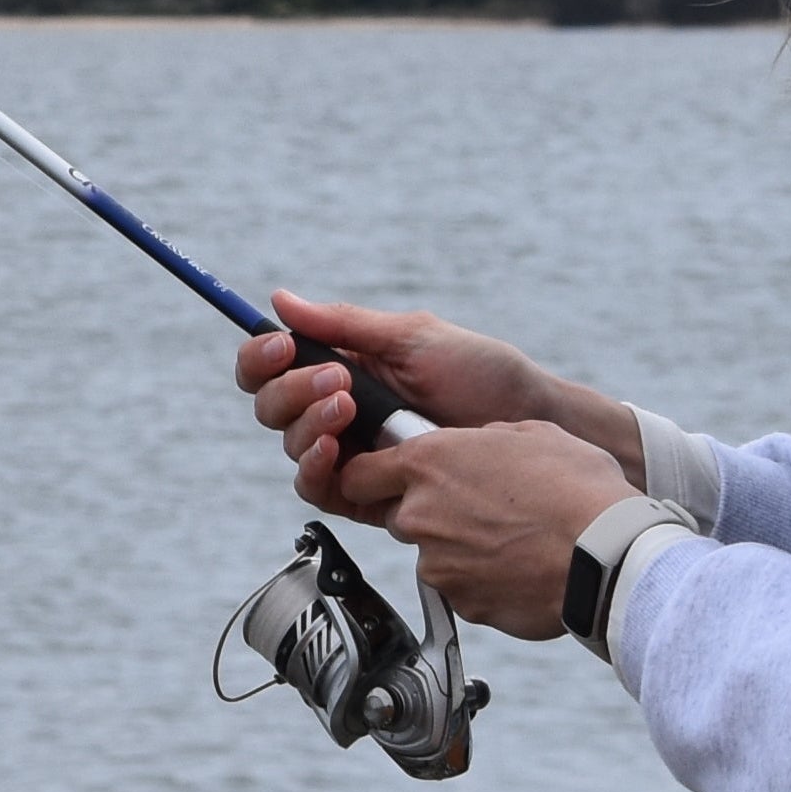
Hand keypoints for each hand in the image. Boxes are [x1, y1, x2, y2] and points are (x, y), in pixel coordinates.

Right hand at [232, 290, 645, 524]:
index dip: (262, 356)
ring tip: (349, 409)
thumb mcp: (411, 336)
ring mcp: (352, 452)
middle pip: (271, 406)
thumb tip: (281, 299)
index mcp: (343, 367)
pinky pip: (317, 488)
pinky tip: (337, 451)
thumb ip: (343, 324)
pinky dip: (314, 467)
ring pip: (290, 445)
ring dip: (308, 423)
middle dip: (292, 390)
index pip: (274, 364)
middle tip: (338, 382)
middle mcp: (338, 411)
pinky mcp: (367, 492)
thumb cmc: (482, 374)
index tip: (281, 345)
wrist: (528, 423)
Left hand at [377, 420, 639, 639]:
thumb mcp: (530, 434)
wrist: (607, 554)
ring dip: (461, 551)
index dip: (372, 478)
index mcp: (428, 463)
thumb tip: (478, 445)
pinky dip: (485, 582)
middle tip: (481, 511)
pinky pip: (463, 590)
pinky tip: (522, 568)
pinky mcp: (461, 603)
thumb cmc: (578, 488)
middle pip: (400, 516)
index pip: (358, 473)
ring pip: (434, 556)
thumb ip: (484, 440)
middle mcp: (420, 514)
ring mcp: (438, 564)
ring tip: (513, 541)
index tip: (384, 481)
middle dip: (431, 515)